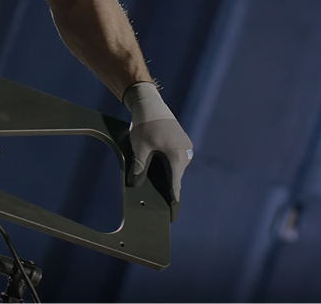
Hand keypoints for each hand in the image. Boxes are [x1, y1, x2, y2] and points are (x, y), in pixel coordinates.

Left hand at [124, 82, 192, 220]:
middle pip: (175, 178)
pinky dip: (167, 166)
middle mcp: (185, 154)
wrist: (150, 104)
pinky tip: (156, 169)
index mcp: (177, 157)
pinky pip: (175, 161)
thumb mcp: (139, 148)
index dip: (173, 202)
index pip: (175, 186)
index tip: (172, 215)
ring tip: (155, 186)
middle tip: (158, 203)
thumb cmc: (145, 124)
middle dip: (166, 189)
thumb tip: (135, 184)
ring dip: (166, 176)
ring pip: (174, 169)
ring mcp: (185, 149)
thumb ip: (139, 168)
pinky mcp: (181, 144)